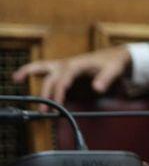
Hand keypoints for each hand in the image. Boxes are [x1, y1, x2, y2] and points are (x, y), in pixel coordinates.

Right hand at [12, 46, 131, 104]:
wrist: (114, 56)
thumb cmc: (112, 63)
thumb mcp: (114, 70)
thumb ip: (106, 79)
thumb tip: (97, 88)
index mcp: (78, 64)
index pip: (65, 77)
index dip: (60, 90)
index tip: (58, 103)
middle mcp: (67, 63)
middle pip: (52, 77)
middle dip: (47, 92)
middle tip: (45, 109)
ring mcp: (63, 65)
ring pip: (42, 66)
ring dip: (29, 72)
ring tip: (17, 79)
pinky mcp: (62, 69)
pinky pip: (43, 68)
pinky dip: (31, 71)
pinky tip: (21, 76)